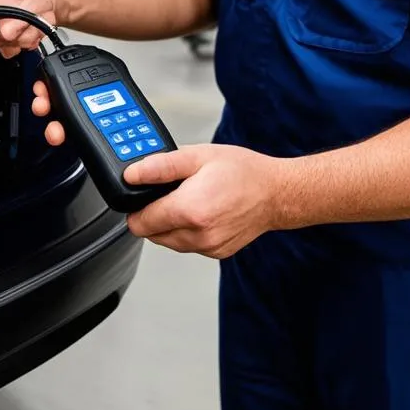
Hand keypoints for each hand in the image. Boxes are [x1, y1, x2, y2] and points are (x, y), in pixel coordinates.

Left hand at [122, 144, 286, 259]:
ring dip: (170, 223)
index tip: (144, 192)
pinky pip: (187, 244)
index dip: (136, 205)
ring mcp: (208, 247)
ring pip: (168, 241)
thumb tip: (132, 174)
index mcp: (190, 211)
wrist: (276, 193)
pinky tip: (202, 212)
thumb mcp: (197, 157)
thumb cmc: (243, 172)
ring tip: (190, 199)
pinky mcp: (216, 252)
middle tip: (172, 191)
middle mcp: (198, 235)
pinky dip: (187, 231)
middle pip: (151, 233)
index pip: (139, 222)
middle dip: (154, 213)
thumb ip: (160, 167)